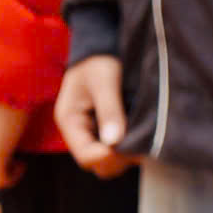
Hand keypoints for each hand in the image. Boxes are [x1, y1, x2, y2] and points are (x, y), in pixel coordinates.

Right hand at [56, 54, 133, 177]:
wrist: (100, 47)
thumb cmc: (99, 61)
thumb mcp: (104, 81)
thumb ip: (109, 110)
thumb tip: (114, 142)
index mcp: (70, 121)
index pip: (86, 156)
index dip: (109, 157)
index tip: (132, 144)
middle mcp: (79, 132)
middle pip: (97, 164)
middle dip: (119, 158)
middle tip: (141, 142)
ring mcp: (92, 133)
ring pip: (109, 161)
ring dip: (126, 154)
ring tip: (143, 136)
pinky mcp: (105, 131)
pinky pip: (116, 151)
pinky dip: (130, 147)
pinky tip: (141, 133)